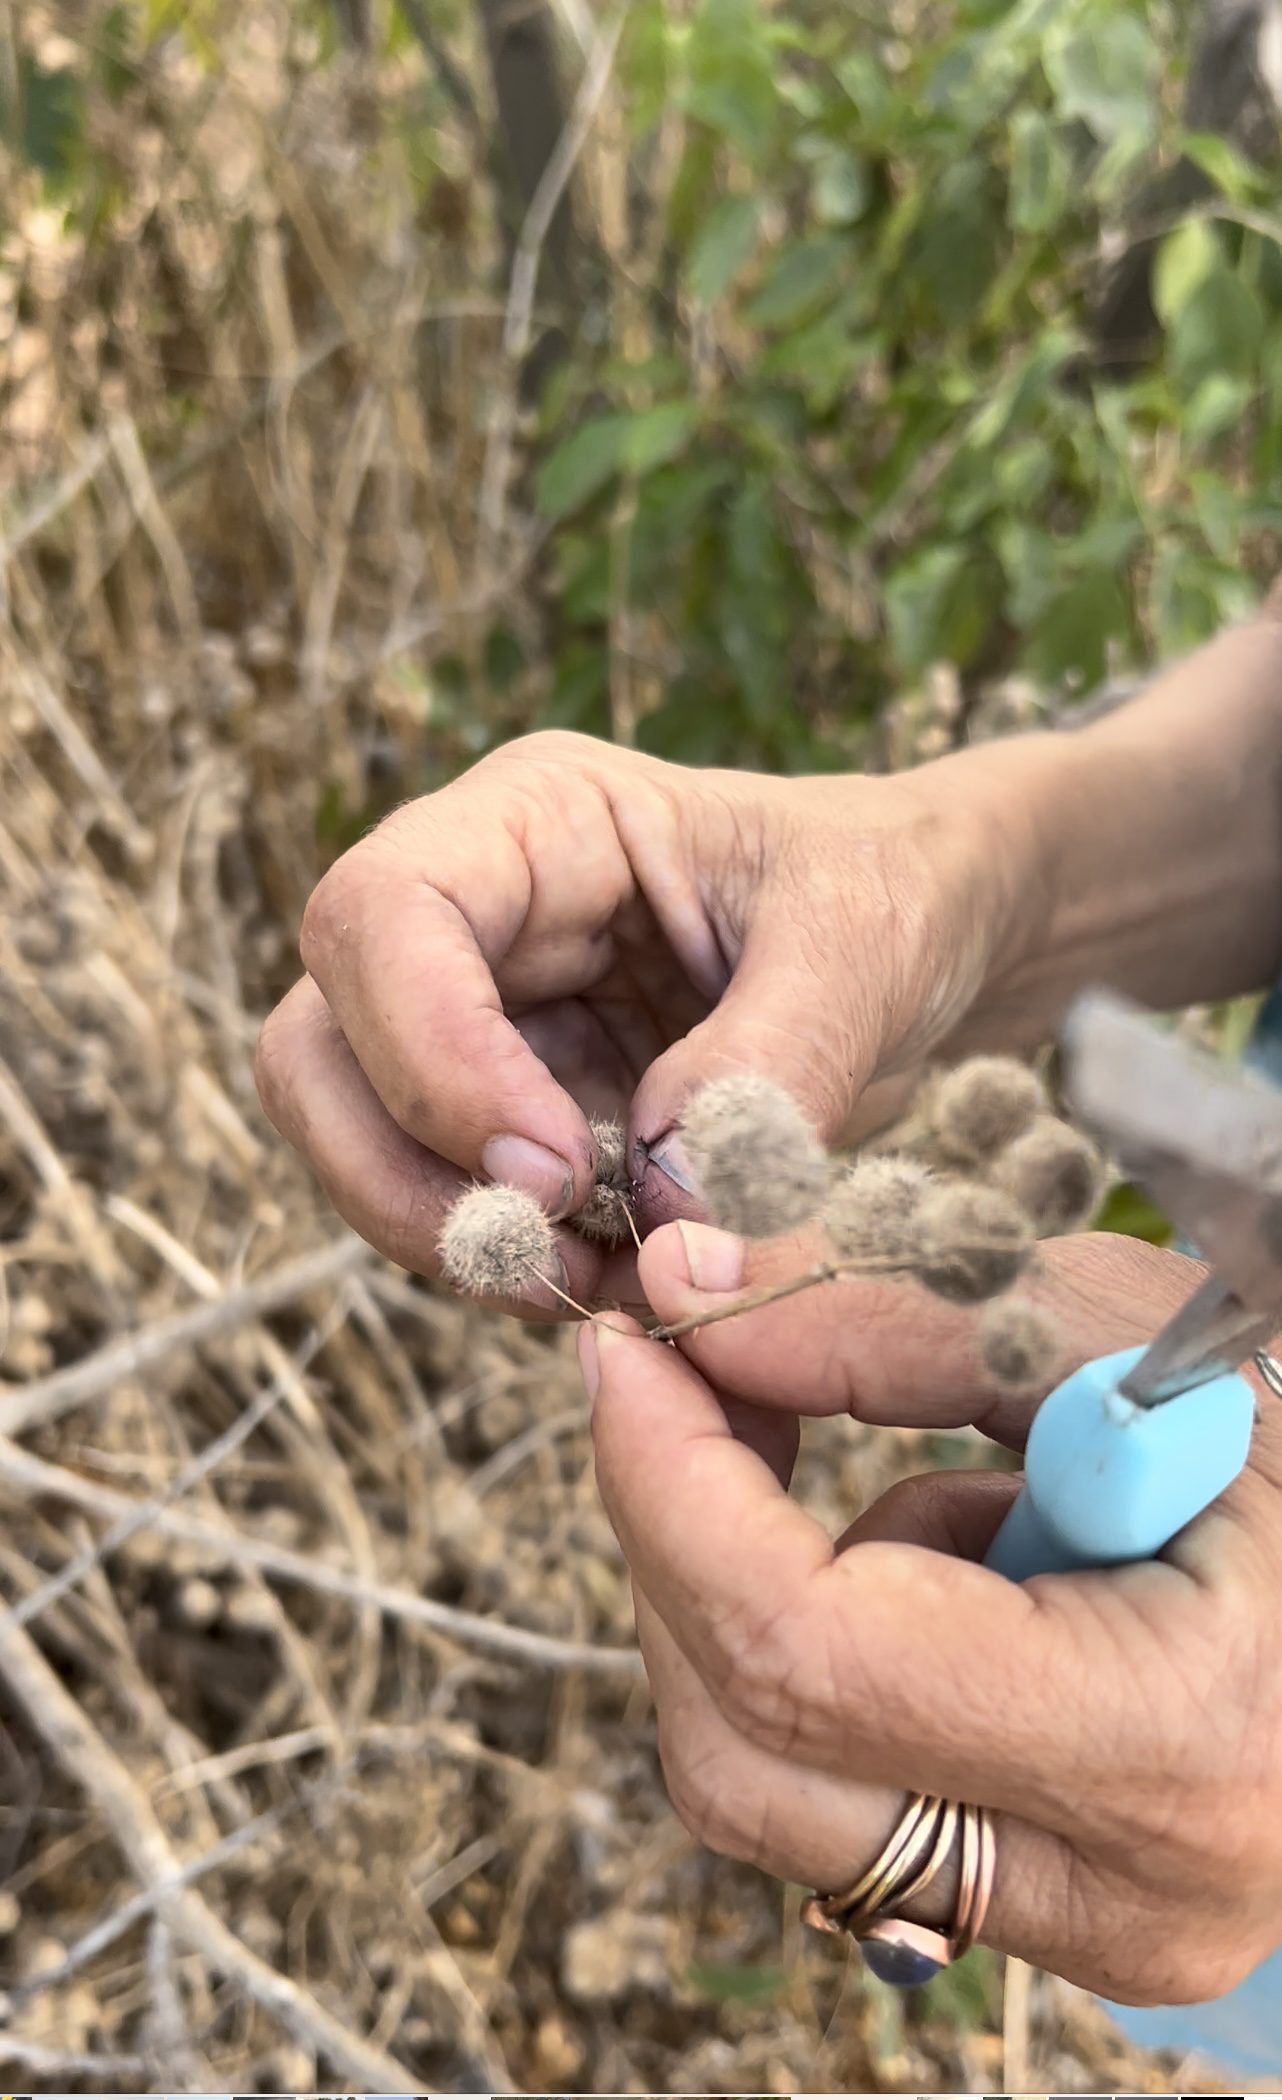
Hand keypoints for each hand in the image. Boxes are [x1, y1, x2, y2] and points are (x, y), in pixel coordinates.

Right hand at [255, 730, 1029, 1314]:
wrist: (938, 941)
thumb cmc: (900, 891)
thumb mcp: (867, 945)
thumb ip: (771, 1068)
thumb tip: (668, 1218)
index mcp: (539, 819)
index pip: (379, 915)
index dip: (430, 1056)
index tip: (559, 1171)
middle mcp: (477, 915)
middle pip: (315, 1047)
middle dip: (403, 1177)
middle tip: (552, 1262)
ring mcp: (481, 1019)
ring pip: (353, 1142)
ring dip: (452, 1240)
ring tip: (606, 1282)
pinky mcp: (513, 1115)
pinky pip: (447, 1205)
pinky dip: (514, 1268)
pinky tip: (624, 1285)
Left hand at [586, 1225, 1281, 2003]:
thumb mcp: (1137, 1334)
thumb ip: (898, 1312)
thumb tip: (682, 1285)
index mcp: (1170, 1739)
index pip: (803, 1649)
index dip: (670, 1483)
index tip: (630, 1339)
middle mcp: (1118, 1894)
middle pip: (744, 1746)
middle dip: (677, 1534)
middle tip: (692, 1370)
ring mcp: (1088, 1929)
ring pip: (769, 1786)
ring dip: (761, 1589)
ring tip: (909, 1470)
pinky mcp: (1059, 1912)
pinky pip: (844, 1789)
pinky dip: (840, 1644)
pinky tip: (962, 1554)